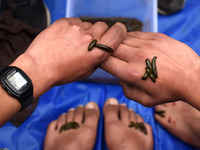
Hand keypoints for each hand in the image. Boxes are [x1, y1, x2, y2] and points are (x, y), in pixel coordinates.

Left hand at [12, 18, 126, 97]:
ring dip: (85, 31)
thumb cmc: (61, 72)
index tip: (117, 31)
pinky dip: (73, 27)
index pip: (117, 32)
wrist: (40, 67)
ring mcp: (76, 28)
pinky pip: (75, 21)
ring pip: (88, 24)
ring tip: (73, 41)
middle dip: (99, 32)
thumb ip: (97, 59)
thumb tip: (101, 50)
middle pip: (103, 26)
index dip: (119, 31)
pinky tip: (66, 37)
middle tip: (89, 41)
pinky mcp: (64, 22)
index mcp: (98, 52)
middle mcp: (90, 38)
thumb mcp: (86, 71)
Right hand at [101, 32, 199, 108]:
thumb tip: (120, 77)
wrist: (192, 77)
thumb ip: (126, 90)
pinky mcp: (156, 36)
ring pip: (122, 39)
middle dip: (108, 52)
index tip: (102, 62)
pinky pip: (135, 34)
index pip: (105, 61)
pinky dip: (130, 39)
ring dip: (119, 44)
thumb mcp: (144, 100)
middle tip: (110, 55)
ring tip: (123, 50)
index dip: (100, 61)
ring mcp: (147, 44)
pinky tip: (134, 45)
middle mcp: (137, 56)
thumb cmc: (168, 91)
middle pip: (111, 48)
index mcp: (131, 73)